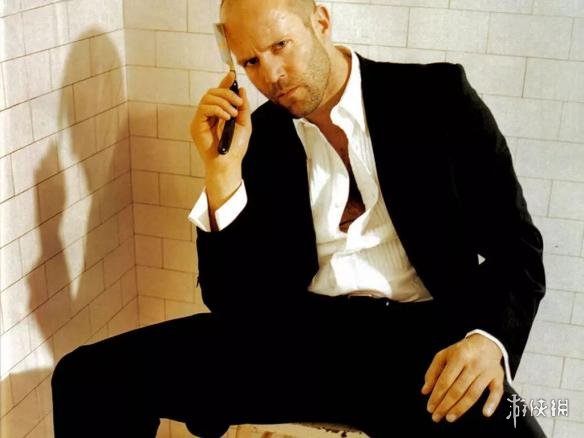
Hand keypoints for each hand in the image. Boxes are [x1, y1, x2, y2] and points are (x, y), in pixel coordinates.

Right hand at [190, 71, 251, 211]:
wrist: (229, 162)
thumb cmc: (236, 147)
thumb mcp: (244, 123)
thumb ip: (242, 106)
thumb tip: (241, 89)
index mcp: (220, 113)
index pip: (220, 93)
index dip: (225, 82)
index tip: (232, 75)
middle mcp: (209, 114)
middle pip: (213, 92)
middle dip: (227, 93)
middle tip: (238, 103)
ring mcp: (201, 119)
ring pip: (208, 97)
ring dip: (223, 102)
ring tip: (232, 114)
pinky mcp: (196, 124)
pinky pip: (204, 107)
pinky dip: (217, 109)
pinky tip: (226, 117)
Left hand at [421, 334, 504, 422]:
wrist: (486, 342)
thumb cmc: (461, 352)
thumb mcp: (444, 355)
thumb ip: (433, 372)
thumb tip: (425, 391)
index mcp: (458, 356)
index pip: (445, 380)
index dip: (437, 395)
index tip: (430, 408)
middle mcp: (473, 364)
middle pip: (458, 389)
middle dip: (446, 405)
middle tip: (437, 417)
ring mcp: (487, 371)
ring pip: (473, 393)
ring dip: (461, 408)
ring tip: (449, 418)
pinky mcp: (498, 377)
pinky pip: (496, 392)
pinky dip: (492, 403)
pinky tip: (485, 414)